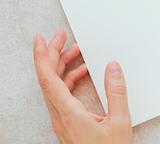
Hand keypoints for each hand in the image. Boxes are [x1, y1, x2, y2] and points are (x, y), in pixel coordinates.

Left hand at [33, 29, 132, 143]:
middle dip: (53, 54)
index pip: (48, 80)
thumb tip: (113, 67)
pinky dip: (69, 79)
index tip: (39, 40)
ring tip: (76, 50)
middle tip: (61, 35)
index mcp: (69, 114)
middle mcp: (60, 117)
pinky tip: (82, 72)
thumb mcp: (120, 122)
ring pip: (53, 87)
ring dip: (62, 66)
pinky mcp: (66, 123)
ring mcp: (61, 121)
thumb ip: (117, 92)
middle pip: (48, 79)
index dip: (42, 57)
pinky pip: (61, 95)